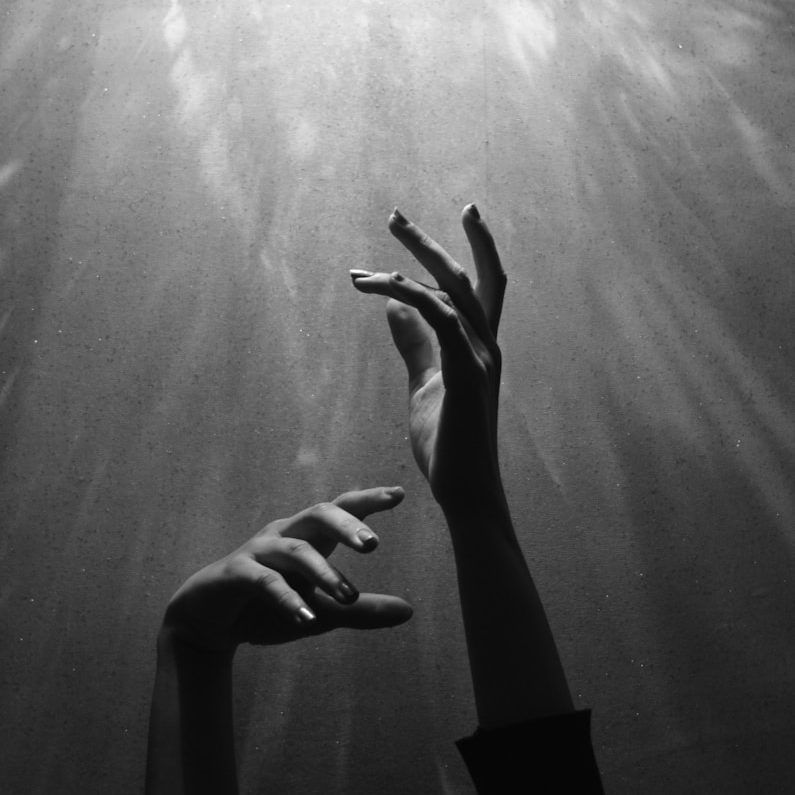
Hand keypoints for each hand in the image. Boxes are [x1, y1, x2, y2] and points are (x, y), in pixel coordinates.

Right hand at [162, 487, 412, 651]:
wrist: (209, 624)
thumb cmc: (270, 608)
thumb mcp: (322, 612)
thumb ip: (361, 611)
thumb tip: (409, 611)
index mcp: (308, 537)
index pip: (341, 509)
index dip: (369, 499)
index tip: (400, 493)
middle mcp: (285, 534)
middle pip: (318, 514)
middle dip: (347, 524)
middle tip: (373, 544)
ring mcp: (258, 551)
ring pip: (295, 550)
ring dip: (323, 573)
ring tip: (348, 596)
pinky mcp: (235, 574)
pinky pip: (264, 580)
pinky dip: (287, 599)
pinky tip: (306, 619)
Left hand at [351, 205, 506, 516]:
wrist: (463, 490)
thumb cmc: (447, 443)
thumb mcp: (424, 384)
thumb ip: (414, 344)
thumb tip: (393, 306)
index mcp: (479, 347)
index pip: (477, 286)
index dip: (459, 251)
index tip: (407, 237)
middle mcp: (486, 345)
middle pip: (467, 276)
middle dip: (432, 243)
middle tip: (394, 216)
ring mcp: (481, 359)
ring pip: (453, 291)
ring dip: (414, 264)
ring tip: (372, 253)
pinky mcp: (468, 375)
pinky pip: (442, 320)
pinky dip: (414, 296)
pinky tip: (383, 287)